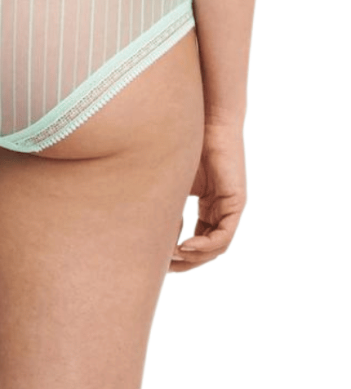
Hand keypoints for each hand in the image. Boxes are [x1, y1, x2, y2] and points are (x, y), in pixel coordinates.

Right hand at [170, 122, 247, 271]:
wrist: (202, 120)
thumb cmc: (183, 143)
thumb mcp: (169, 184)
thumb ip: (166, 207)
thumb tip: (154, 235)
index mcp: (208, 205)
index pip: (196, 240)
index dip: (178, 255)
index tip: (158, 262)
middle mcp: (221, 208)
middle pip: (207, 249)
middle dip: (185, 262)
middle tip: (164, 269)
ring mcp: (229, 206)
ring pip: (216, 247)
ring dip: (194, 258)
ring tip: (171, 258)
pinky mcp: (235, 202)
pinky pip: (223, 235)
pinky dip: (205, 246)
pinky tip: (185, 247)